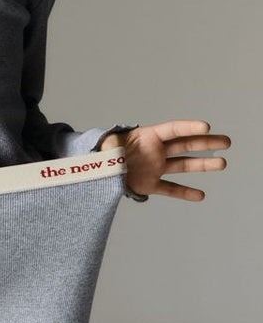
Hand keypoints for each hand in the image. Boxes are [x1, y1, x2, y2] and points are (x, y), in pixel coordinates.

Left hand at [98, 120, 229, 200]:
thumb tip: (114, 149)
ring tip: (222, 163)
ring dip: (202, 164)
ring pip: (183, 165)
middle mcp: (155, 150)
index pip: (172, 129)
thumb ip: (114, 144)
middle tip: (226, 141)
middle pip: (185, 145)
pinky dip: (184, 192)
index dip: (188, 127)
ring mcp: (154, 167)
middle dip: (206, 143)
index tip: (206, 127)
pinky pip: (170, 188)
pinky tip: (200, 195)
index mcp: (146, 136)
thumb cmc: (101, 150)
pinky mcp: (150, 183)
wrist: (96, 167)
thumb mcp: (106, 143)